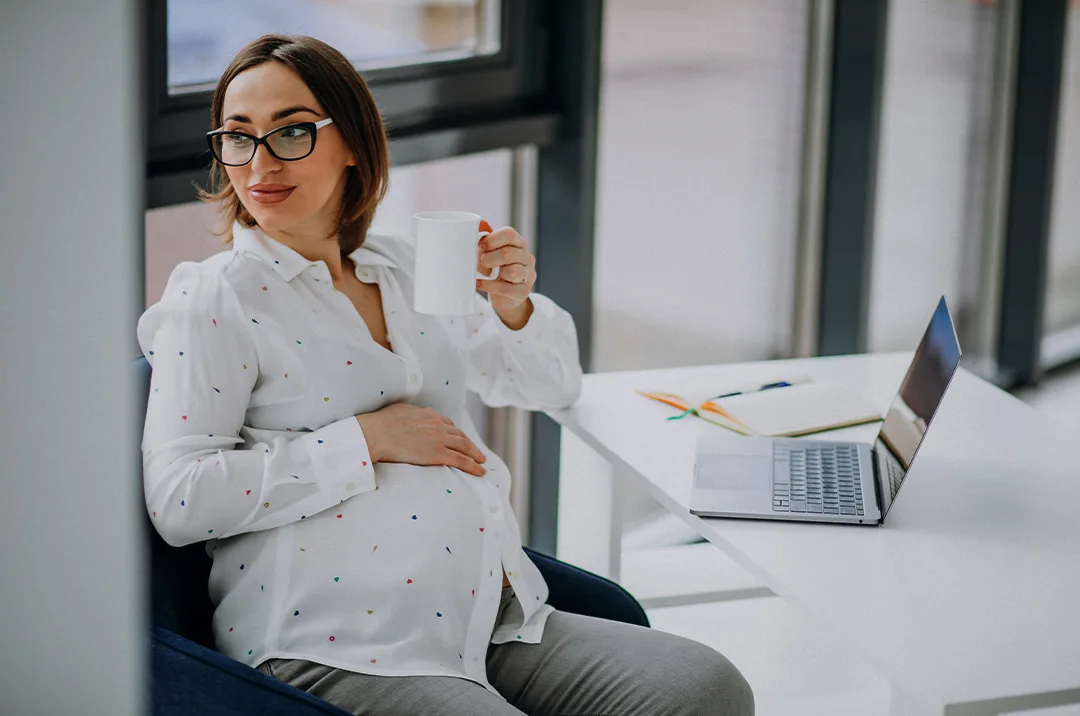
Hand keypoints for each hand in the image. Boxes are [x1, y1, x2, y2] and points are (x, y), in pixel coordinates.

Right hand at [355, 404, 487, 476]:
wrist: (375, 433)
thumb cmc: (380, 423)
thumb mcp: (399, 410)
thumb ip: (410, 414)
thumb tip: (409, 415)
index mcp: (428, 414)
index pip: (448, 424)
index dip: (456, 433)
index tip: (460, 439)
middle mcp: (437, 425)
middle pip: (460, 435)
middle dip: (471, 444)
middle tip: (478, 453)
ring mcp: (439, 439)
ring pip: (465, 447)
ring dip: (476, 455)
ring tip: (482, 462)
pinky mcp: (438, 453)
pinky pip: (461, 460)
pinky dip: (473, 466)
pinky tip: (480, 471)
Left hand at [476, 221, 535, 322]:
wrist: (505, 297)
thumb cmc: (497, 272)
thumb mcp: (491, 254)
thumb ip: (486, 241)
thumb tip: (480, 225)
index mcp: (519, 244)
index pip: (509, 234)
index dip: (491, 239)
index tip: (480, 246)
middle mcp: (527, 258)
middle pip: (508, 253)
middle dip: (489, 258)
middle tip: (481, 262)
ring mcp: (528, 276)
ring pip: (511, 271)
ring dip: (492, 273)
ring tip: (484, 274)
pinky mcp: (523, 292)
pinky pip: (504, 288)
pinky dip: (488, 286)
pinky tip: (480, 284)